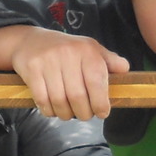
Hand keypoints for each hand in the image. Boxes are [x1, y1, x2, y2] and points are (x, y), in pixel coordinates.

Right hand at [0, 25, 128, 121]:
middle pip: (78, 96)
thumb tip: (125, 69)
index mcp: (87, 50)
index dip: (101, 103)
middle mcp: (68, 54)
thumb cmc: (67, 49)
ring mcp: (48, 61)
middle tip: (84, 115)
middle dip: (83, 113)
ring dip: (66, 114)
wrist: (30, 40)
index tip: (102, 112)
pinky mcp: (31, 69)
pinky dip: (50, 111)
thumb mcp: (90, 49)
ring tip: (69, 113)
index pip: (97, 82)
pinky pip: (42, 100)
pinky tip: (54, 110)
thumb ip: (109, 61)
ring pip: (59, 101)